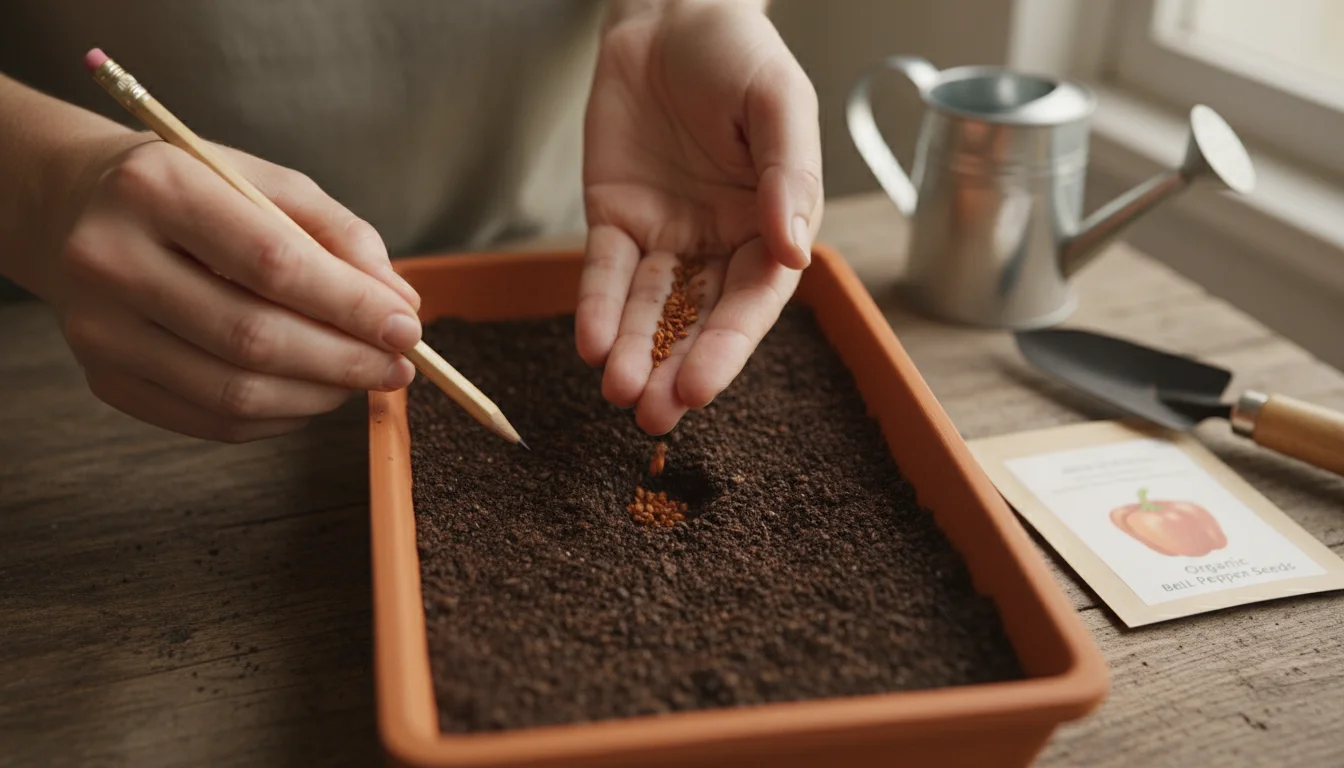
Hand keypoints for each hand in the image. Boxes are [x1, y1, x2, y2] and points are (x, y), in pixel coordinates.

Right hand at [46, 134, 422, 442]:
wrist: (75, 209)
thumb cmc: (189, 191)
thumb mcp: (266, 182)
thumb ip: (340, 235)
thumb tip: (399, 303)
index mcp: (158, 189)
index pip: (273, 263)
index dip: (350, 305)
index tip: (406, 327)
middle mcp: (113, 260)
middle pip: (253, 338)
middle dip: (344, 361)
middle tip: (399, 366)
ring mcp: (100, 330)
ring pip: (234, 393)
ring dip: (318, 395)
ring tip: (360, 377)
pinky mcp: (105, 379)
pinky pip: (211, 421)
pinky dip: (279, 417)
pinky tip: (310, 392)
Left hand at [575, 0, 822, 433]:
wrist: (671, 12)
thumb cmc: (739, 53)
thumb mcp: (778, 101)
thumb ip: (788, 172)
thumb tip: (792, 248)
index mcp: (773, 224)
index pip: (753, 300)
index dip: (727, 346)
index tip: (700, 387)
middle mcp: (721, 241)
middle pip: (698, 317)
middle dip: (675, 367)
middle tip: (652, 416)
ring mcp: (667, 235)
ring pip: (649, 306)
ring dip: (634, 351)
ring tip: (618, 392)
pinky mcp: (616, 219)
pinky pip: (605, 271)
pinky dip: (597, 307)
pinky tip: (592, 343)